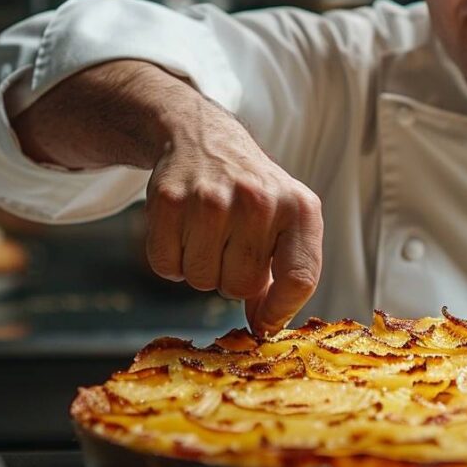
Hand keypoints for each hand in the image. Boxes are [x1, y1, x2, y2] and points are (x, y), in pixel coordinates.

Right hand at [144, 104, 322, 337]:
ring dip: (200, 269)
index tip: (265, 323)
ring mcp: (211, 198)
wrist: (205, 139)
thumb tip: (264, 327)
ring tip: (208, 233)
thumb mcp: (285, 222)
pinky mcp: (168, 199)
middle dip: (232, 278)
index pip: (300, 278)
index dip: (280, 311)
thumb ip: (284, 276)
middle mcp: (258, 200)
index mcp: (299, 208)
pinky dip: (171, 259)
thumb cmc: (252, 193)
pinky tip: (183, 229)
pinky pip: (165, 266)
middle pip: (240, 287)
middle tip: (230, 245)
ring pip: (201, 280)